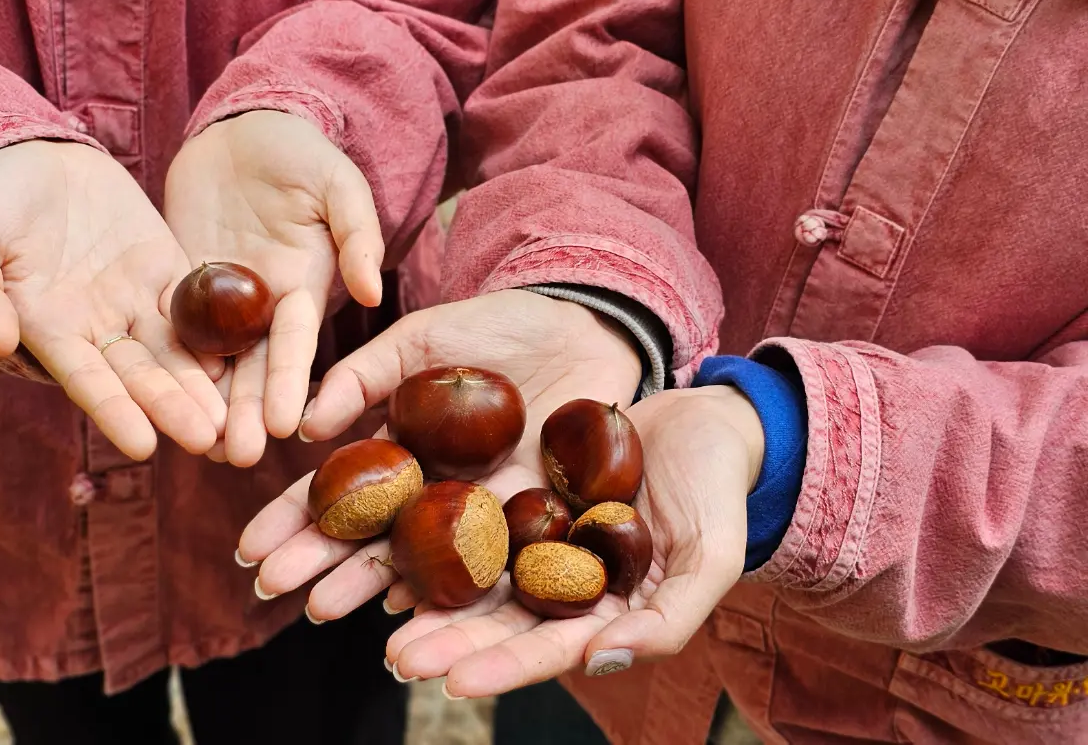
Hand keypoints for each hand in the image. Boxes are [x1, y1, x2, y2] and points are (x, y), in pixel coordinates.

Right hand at [0, 140, 225, 460]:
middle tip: (207, 438)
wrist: (32, 154)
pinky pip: (196, 305)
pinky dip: (218, 332)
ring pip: (174, 350)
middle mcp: (97, 327)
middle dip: (172, 407)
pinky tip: (245, 356)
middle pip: (141, 375)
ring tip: (232, 417)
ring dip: (201, 384)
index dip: (115, 411)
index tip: (144, 445)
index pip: (88, 380)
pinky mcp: (166, 270)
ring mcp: (135, 301)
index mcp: (50, 328)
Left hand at [164, 110, 383, 466]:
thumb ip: (357, 233)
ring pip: (213, 360)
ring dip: (206, 403)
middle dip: (244, 413)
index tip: (283, 427)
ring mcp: (225, 299)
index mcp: (305, 286)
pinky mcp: (184, 284)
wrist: (244, 128)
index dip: (288, 384)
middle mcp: (266, 305)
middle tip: (233, 459)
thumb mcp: (338, 183)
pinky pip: (172, 329)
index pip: (296, 344)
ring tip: (196, 449)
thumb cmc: (300, 151)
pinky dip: (167, 366)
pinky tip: (152, 401)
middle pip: (253, 368)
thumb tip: (372, 291)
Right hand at [236, 289, 642, 616]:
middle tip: (270, 589)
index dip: (292, 520)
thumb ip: (362, 378)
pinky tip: (405, 606)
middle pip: (366, 535)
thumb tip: (302, 427)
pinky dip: (447, 584)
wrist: (583, 329)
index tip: (248, 550)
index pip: (337, 492)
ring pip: (416, 558)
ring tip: (319, 609)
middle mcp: (432, 491)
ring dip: (366, 585)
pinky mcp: (530, 519)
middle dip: (316, 563)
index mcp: (401, 451)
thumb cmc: (497, 328)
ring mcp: (478, 510)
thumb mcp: (420, 341)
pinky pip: (487, 561)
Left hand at [380, 385, 763, 698]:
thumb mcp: (712, 558)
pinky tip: (400, 546)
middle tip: (396, 657)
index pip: (550, 650)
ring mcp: (544, 539)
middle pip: (501, 622)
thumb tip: (600, 662)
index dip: (504, 669)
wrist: (707, 419)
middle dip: (450, 643)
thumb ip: (668, 620)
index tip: (454, 683)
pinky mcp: (526, 495)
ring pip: (480, 576)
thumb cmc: (718, 491)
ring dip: (434, 598)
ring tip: (383, 617)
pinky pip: (479, 519)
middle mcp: (567, 584)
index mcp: (608, 613)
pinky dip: (442, 537)